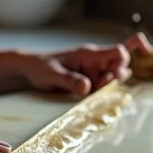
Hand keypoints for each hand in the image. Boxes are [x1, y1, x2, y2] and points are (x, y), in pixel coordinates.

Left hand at [22, 33, 151, 96]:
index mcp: (89, 55)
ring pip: (114, 81)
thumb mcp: (51, 74)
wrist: (29, 72)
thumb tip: (86, 87)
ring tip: (91, 94)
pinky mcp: (90, 86)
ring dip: (109, 89)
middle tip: (99, 87)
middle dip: (116, 79)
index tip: (115, 75)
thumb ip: (69, 79)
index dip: (123, 62)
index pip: (118, 52)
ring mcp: (93, 75)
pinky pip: (104, 89)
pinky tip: (95, 100)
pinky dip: (104, 95)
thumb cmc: (39, 67)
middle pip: (120, 68)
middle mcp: (95, 63)